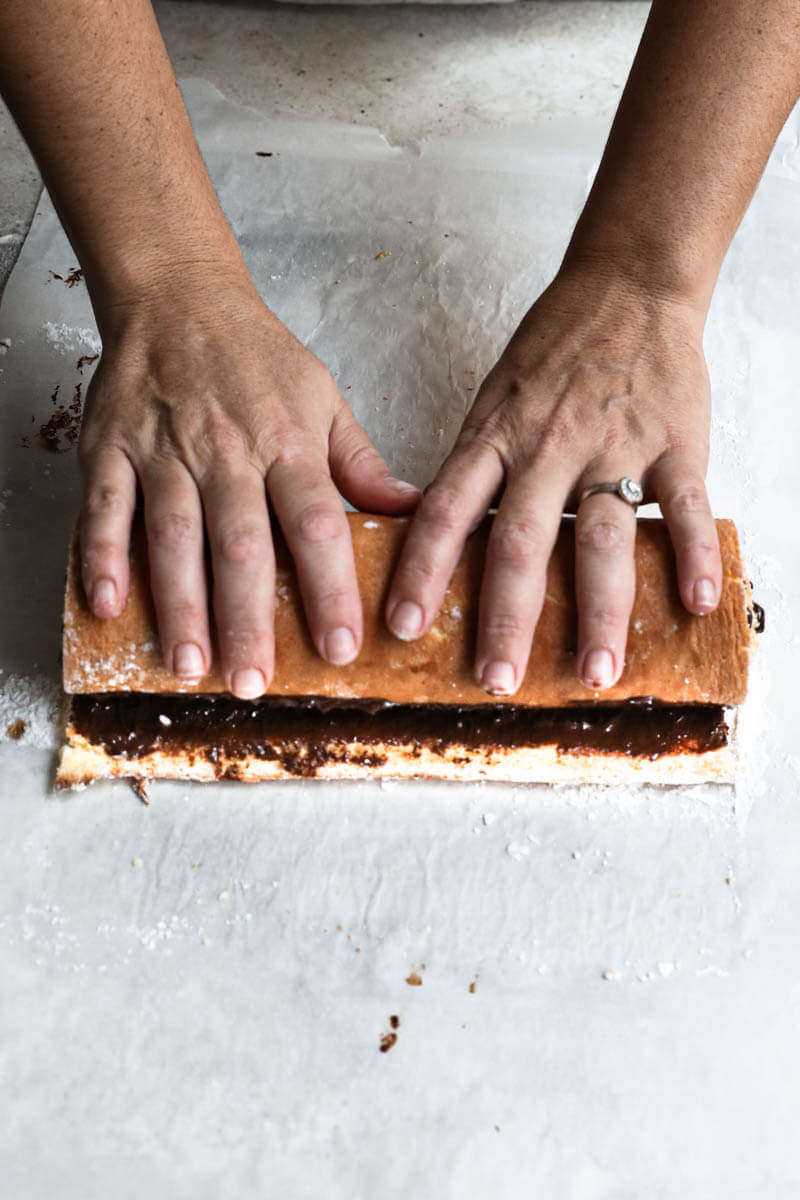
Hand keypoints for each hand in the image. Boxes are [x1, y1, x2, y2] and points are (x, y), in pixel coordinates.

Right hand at [78, 269, 419, 696]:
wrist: (178, 298)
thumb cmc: (256, 358)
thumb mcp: (323, 400)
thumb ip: (361, 464)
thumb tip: (413, 512)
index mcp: (288, 442)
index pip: (316, 524)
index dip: (329, 588)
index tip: (341, 648)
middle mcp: (228, 450)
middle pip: (241, 544)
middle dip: (248, 618)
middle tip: (253, 682)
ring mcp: (165, 449)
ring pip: (174, 534)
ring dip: (180, 604)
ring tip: (191, 665)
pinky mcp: (111, 447)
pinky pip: (105, 506)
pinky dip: (103, 555)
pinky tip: (109, 606)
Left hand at [385, 266, 720, 693]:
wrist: (626, 284)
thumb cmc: (553, 351)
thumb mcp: (494, 399)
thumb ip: (475, 468)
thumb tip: (438, 539)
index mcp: (496, 435)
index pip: (447, 512)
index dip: (422, 572)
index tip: (404, 627)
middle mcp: (549, 445)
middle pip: (522, 542)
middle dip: (508, 618)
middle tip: (497, 680)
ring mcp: (614, 443)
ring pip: (602, 538)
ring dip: (600, 612)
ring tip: (595, 672)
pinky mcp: (675, 440)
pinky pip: (685, 505)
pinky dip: (692, 555)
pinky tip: (693, 605)